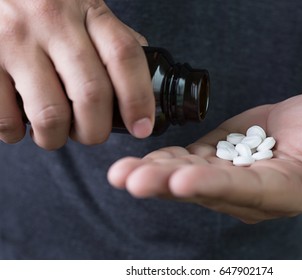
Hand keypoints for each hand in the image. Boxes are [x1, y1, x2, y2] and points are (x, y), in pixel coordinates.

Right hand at [0, 0, 153, 148]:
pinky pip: (6, 117)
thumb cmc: (46, 5)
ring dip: (57, 137)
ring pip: (51, 113)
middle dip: (96, 130)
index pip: (124, 56)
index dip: (138, 99)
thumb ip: (112, 40)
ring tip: (56, 132)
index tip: (142, 128)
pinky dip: (17, 133)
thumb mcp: (85, 8)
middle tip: (92, 133)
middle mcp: (51, 21)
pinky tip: (22, 124)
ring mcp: (14, 40)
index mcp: (88, 10)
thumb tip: (141, 82)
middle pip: (91, 93)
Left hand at [107, 92, 301, 222]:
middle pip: (206, 191)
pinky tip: (133, 161)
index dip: (217, 184)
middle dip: (170, 185)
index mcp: (281, 189)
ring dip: (154, 176)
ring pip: (187, 180)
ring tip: (121, 174)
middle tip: (134, 181)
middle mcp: (249, 194)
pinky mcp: (212, 163)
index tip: (187, 178)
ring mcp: (226, 181)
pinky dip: (159, 163)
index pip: (246, 190)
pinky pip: (182, 165)